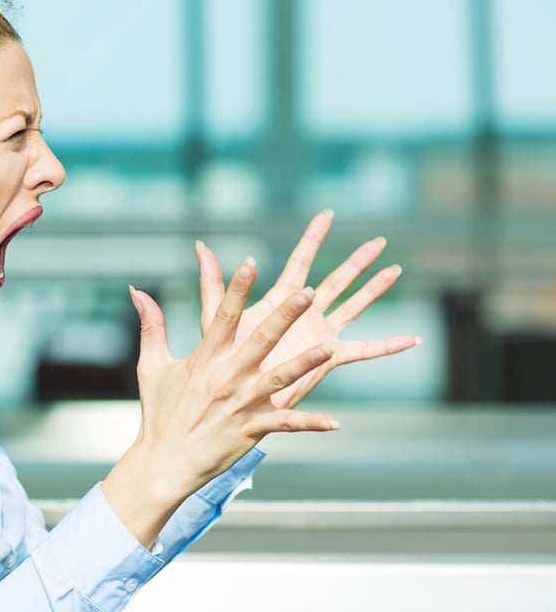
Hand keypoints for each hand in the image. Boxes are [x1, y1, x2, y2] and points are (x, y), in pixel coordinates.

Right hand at [102, 261, 337, 546]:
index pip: (223, 316)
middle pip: (261, 340)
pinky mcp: (252, 429)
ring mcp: (242, 404)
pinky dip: (310, 424)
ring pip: (280, 379)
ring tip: (329, 347)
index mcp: (205, 358)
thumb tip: (136, 290)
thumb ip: (151, 325)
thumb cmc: (159, 414)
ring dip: (306, 363)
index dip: (237, 288)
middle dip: (285, 315)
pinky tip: (335, 422)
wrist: (164, 463)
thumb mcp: (150, 366)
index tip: (251, 262)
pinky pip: (285, 425)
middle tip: (307, 293)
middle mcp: (227, 377)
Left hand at [196, 210, 418, 408]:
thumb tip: (200, 245)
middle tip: (379, 240)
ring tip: (396, 270)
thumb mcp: (214, 316)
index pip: (299, 261)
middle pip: (336, 280)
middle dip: (356, 261)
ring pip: (353, 306)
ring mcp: (318, 335)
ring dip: (374, 290)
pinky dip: (387, 346)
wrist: (229, 397)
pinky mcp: (327, 359)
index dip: (312, 238)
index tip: (327, 214)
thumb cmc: (218, 359)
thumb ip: (212, 281)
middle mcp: (303, 314)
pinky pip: (363, 351)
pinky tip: (411, 340)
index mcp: (279, 301)